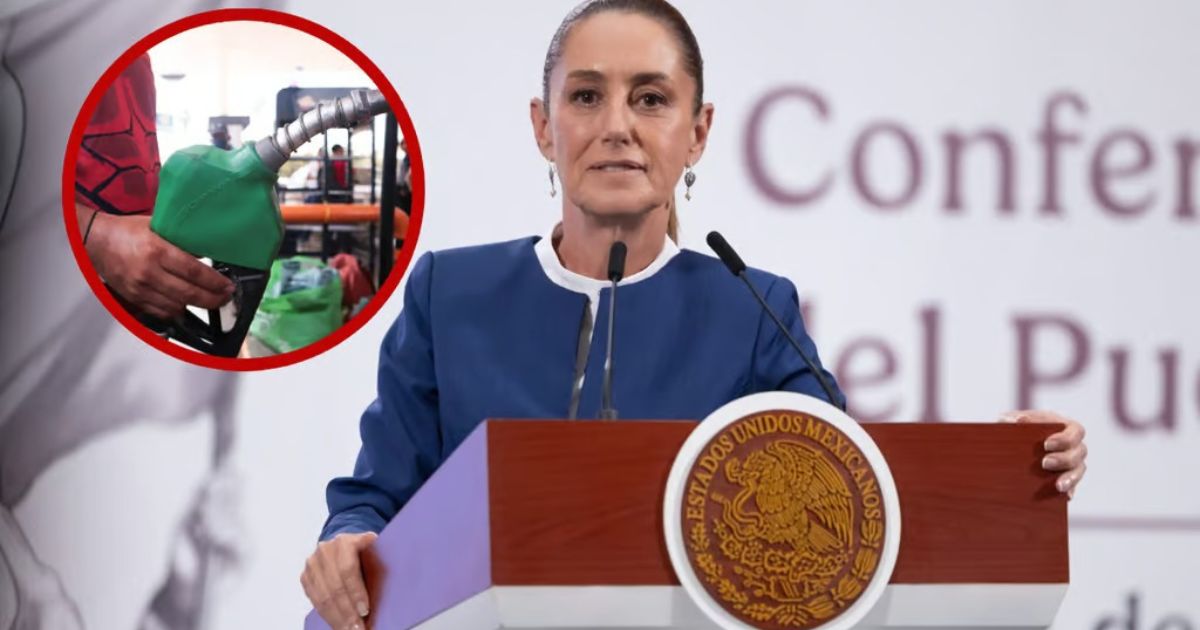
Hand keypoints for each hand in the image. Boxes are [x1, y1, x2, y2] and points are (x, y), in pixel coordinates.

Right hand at [83, 212, 233, 319]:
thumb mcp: (159, 227)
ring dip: (197, 306)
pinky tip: (187, 305)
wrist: (95, 240)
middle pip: (189, 294)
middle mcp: (148, 272)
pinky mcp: (133, 298)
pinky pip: (161, 312)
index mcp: (156, 250)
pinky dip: (177, 311)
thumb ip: (183, 241)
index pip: (194, 272)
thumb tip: (208, 253)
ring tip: (210, 300)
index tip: (228, 286)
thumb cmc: (127, 231)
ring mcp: (139, 288)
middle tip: (225, 297)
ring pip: (177, 306)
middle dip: (213, 299)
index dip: (216, 283)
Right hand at [301, 531, 377, 629]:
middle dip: (347, 612)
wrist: (342, 544)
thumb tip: (396, 585)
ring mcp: (313, 564)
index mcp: (345, 541)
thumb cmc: (363, 551)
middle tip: (358, 627)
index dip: (356, 592)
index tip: (365, 610)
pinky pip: (315, 601)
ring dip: (337, 618)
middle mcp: (326, 551)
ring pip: (323, 597)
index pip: (348, 569)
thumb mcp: (374, 549)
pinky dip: (327, 616)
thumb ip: (379, 561)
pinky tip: (338, 624)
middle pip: (334, 587)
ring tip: (349, 629)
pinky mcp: (306, 576)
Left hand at [999, 410, 1087, 498]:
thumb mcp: (1013, 420)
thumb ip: (1014, 418)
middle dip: (1063, 459)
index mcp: (1064, 427)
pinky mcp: (1066, 479)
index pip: (1075, 431)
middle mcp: (1073, 445)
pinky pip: (1073, 486)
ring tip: (1058, 486)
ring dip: (1071, 478)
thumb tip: (1019, 420)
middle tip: (1044, 463)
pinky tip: (1064, 496)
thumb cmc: (1016, 428)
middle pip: (1079, 452)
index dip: (1064, 438)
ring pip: (1079, 470)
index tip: (1046, 444)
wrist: (1011, 444)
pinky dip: (1070, 490)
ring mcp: (1072, 463)